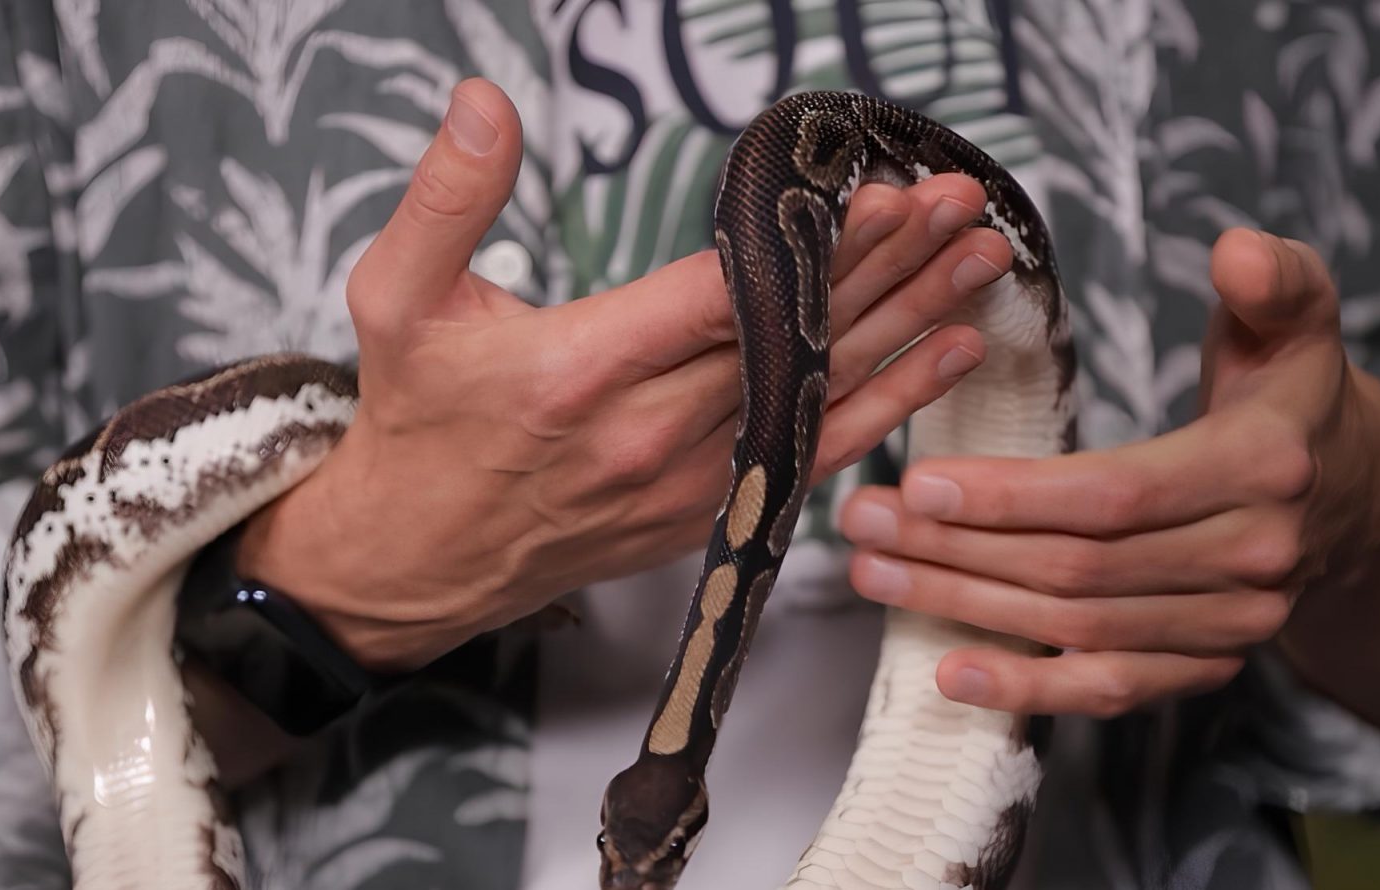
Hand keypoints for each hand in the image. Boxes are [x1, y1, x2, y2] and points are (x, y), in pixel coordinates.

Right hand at [237, 79, 1014, 671]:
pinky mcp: (707, 515)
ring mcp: (687, 483)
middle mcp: (647, 432)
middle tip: (962, 208)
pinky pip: (813, 453)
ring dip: (908, 324)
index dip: (813, 248)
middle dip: (888, 266)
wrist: (410, 561)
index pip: (725, 297)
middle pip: (792, 340)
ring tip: (982, 266)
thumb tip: (486, 102)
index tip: (882, 196)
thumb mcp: (397, 299)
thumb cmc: (414, 425)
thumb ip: (448, 198)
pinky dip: (886, 403)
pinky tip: (942, 355)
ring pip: (819, 393)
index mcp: (578, 369)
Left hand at [839, 229, 1379, 735]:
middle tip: (863, 522)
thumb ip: (1273, 280)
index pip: (1117, 495)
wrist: (1352, 496)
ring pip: (1078, 629)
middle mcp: (1253, 558)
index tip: (920, 480)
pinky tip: (950, 672)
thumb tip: (1237, 249)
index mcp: (1263, 466)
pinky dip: (1029, 691)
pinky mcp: (1207, 665)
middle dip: (959, 549)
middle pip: (1080, 568)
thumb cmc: (1288, 395)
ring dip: (968, 606)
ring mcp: (1232, 625)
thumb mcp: (1296, 321)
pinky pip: (1111, 689)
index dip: (1013, 497)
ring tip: (876, 573)